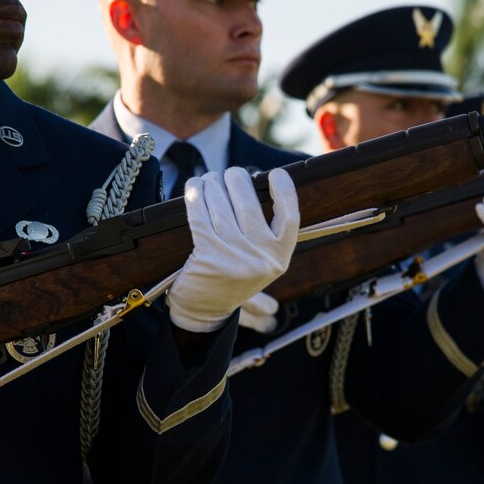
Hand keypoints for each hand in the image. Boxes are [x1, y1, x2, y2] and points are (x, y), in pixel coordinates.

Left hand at [168, 168, 298, 332]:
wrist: (204, 310)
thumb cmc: (232, 276)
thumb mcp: (260, 261)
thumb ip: (265, 232)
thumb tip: (255, 185)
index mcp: (279, 257)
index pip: (290, 218)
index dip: (285, 191)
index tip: (276, 174)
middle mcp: (261, 258)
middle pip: (250, 206)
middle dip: (237, 180)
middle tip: (230, 174)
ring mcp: (235, 258)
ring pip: (222, 207)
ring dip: (213, 185)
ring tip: (209, 179)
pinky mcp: (209, 256)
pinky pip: (201, 216)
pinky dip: (195, 197)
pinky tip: (194, 188)